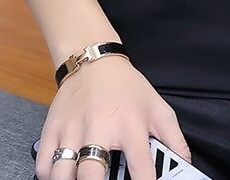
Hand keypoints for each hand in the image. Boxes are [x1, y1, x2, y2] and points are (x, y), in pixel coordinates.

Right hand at [34, 57, 191, 179]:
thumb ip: (175, 140)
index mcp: (131, 125)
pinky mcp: (52, 128)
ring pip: (62, 174)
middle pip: (91, 175)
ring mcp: (73, 129)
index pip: (141, 169)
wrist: (94, 60)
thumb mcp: (158, 108)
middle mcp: (100, 128)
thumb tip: (185, 167)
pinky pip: (44, 166)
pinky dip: (51, 176)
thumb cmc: (127, 88)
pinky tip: (64, 174)